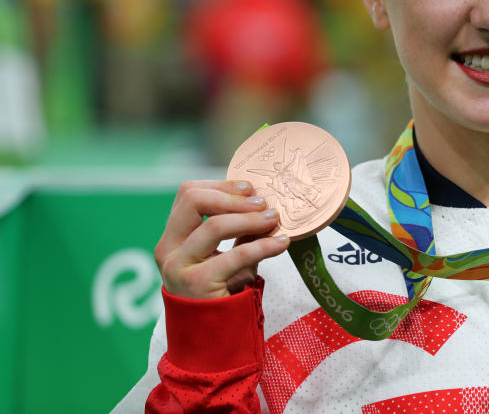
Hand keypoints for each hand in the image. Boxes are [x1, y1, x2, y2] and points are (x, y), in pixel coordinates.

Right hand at [155, 180, 289, 298]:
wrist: (212, 340)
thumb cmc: (221, 293)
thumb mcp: (227, 255)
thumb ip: (239, 230)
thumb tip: (264, 204)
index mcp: (172, 237)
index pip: (188, 194)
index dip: (221, 186)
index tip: (250, 188)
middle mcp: (168, 249)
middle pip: (194, 200)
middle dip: (233, 197)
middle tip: (263, 203)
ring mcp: (178, 267)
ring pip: (214, 225)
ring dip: (251, 219)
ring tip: (274, 219)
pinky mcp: (197, 284)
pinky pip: (235, 255)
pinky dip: (263, 246)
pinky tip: (282, 243)